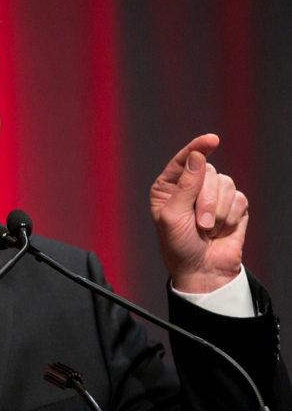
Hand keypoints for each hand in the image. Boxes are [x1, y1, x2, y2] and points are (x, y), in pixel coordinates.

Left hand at [150, 134, 248, 292]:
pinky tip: (221, 231)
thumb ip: (185, 186)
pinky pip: (240, 198)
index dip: (197, 147)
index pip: (184, 159)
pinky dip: (231, 217)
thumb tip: (197, 156)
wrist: (202, 271)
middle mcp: (191, 187)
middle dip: (206, 200)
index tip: (211, 140)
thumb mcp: (173, 216)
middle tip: (200, 225)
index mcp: (169, 186)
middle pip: (208, 172)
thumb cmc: (178, 245)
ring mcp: (213, 195)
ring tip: (207, 230)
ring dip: (218, 211)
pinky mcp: (233, 206)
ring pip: (226, 183)